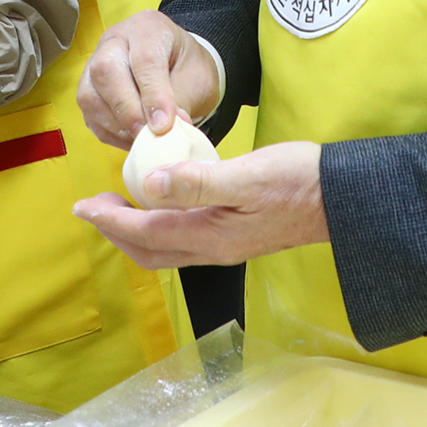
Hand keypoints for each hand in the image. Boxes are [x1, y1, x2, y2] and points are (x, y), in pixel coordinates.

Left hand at [73, 141, 327, 268]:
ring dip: (136, 231)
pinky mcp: (236, 237)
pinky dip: (160, 225)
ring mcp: (226, 246)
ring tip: (119, 204)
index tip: (82, 206)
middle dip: (115, 231)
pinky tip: (163, 201)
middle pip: (149, 251)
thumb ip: (198, 182)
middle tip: (93, 206)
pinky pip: (184, 239)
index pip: (145, 233)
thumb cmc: (300, 182)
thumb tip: (151, 185)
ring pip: (166, 248)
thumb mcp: (247, 175)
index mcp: (211, 236)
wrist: (344, 201)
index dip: (109, 221)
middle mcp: (214, 249)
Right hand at [78, 9, 223, 149]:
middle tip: (150, 134)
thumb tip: (163, 131)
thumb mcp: (197, 80)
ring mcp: (95, 63)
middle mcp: (115, 41)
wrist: (178, 67)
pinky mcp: (89, 90)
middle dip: (127, 110)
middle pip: (106, 71)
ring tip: (144, 139)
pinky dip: (111, 134)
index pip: (144, 58)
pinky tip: (133, 139)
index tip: (164, 125)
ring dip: (116, 125)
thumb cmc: (188, 69)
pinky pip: (90, 115)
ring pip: (90, 95)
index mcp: (147, 28)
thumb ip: (180, 101)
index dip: (153, 95)